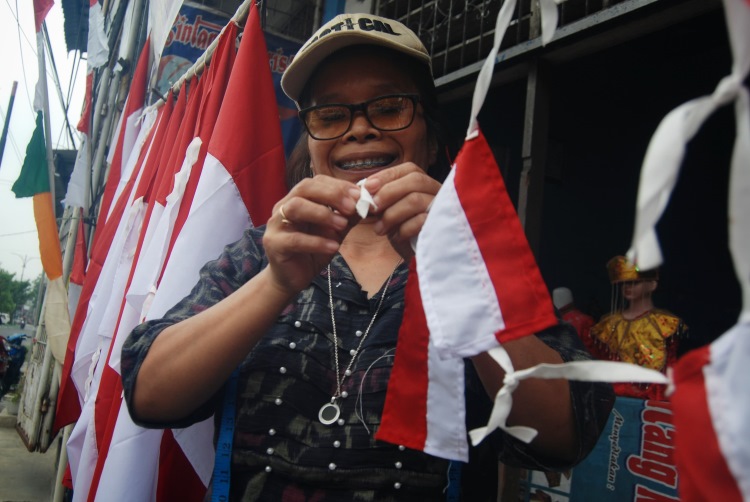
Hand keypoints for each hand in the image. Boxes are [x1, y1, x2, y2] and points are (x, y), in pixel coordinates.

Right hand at [263, 176, 359, 294]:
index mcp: (298, 198)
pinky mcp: (274, 244)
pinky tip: (333, 247)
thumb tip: (368, 200)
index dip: (338, 185)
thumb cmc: (313, 250)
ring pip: (296, 207)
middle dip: (331, 194)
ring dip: (322, 214)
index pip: (317, 181)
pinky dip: (316, 242)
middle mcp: (284, 206)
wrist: (292, 278)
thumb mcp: (335, 231)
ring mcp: (276, 224)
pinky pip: (294, 239)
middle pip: (305, 188)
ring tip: (342, 225)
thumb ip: (348, 215)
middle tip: (352, 207)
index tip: (359, 195)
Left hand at [364, 162, 440, 260]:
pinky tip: (396, 237)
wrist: (417, 255)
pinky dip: (403, 229)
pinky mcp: (441, 226)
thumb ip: (378, 197)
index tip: (367, 187)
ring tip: (379, 229)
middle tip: (372, 208)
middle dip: (388, 192)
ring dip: (391, 214)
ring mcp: (441, 208)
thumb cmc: (401, 229)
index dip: (386, 176)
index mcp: (425, 184)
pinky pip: (421, 221)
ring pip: (415, 200)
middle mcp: (437, 191)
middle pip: (415, 180)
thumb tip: (363, 189)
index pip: (409, 169)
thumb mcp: (388, 210)